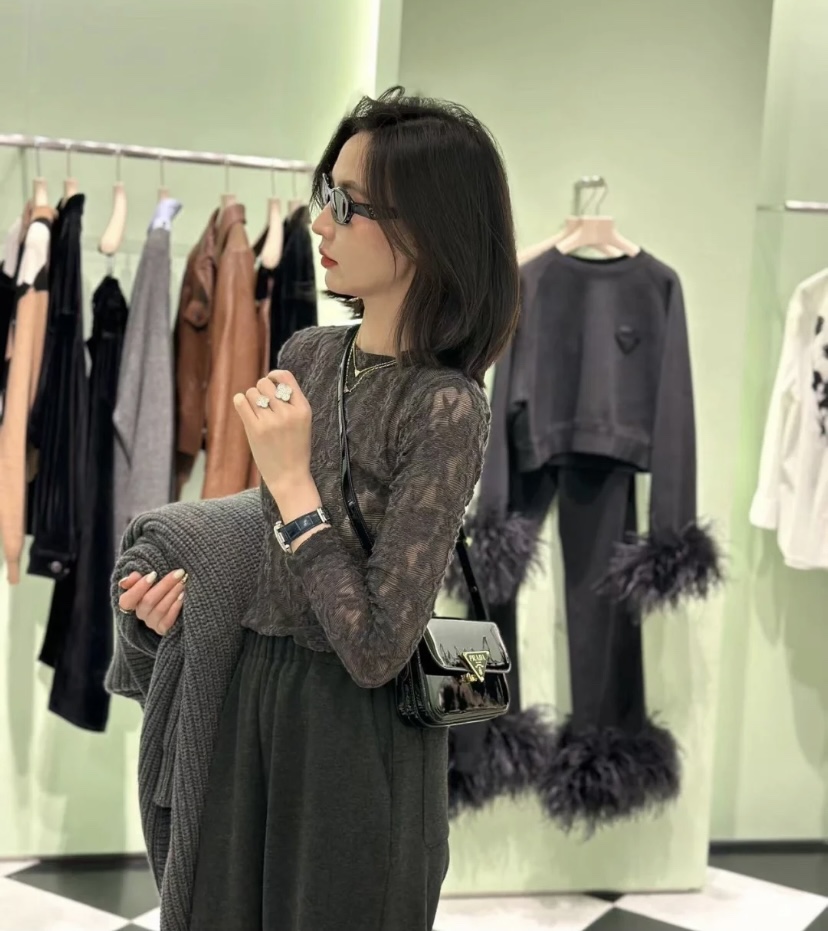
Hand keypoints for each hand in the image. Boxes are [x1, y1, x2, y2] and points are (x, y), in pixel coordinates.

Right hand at [117, 569, 186, 635]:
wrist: (172, 601)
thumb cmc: (158, 587)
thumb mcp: (147, 580)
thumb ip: (136, 578)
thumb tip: (133, 576)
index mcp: (130, 602)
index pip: (126, 600)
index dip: (138, 587)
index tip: (153, 574)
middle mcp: (140, 613)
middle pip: (148, 601)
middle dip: (165, 585)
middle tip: (179, 573)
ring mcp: (151, 622)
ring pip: (159, 609)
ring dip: (173, 594)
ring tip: (182, 583)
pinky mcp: (162, 629)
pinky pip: (168, 620)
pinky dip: (175, 607)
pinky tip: (182, 596)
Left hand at [233, 369, 312, 491]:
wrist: (290, 476)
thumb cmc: (295, 449)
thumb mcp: (303, 423)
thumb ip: (291, 403)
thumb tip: (269, 380)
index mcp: (303, 409)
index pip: (286, 377)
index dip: (274, 375)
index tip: (270, 380)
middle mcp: (288, 413)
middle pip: (265, 383)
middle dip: (261, 390)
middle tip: (263, 404)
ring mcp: (271, 421)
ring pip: (252, 392)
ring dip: (251, 399)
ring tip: (257, 413)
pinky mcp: (255, 430)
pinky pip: (241, 402)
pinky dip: (240, 402)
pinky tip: (244, 407)